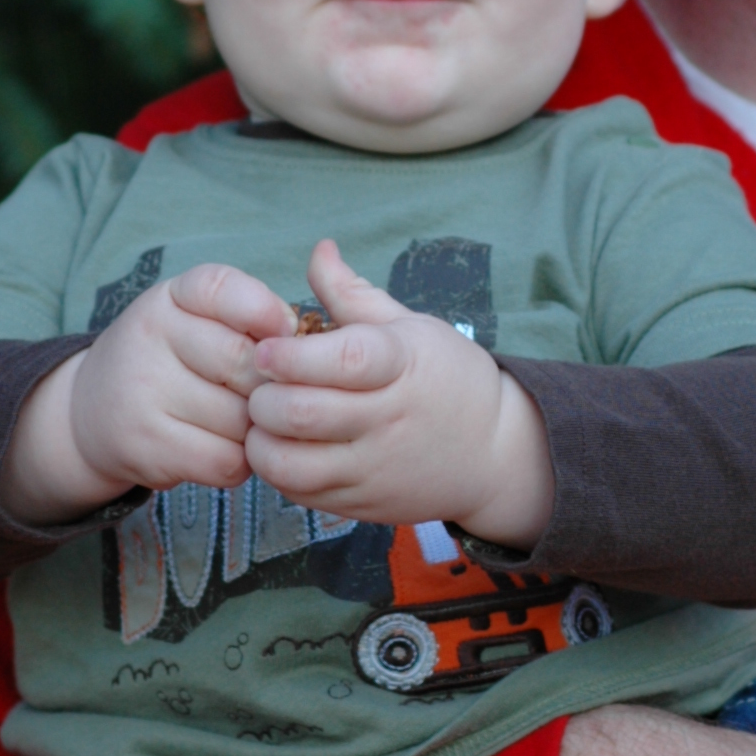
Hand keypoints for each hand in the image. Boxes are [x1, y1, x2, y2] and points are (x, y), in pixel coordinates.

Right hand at [0, 265, 296, 520]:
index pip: (224, 290)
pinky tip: (226, 449)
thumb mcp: (195, 319)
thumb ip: (249, 315)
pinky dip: (240, 462)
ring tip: (241, 423)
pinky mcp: (146, 446)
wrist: (91, 413)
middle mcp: (148, 337)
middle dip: (270, 385)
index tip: (285, 332)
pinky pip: (226, 461)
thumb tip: (302, 341)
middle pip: (245, 363)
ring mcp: (142, 393)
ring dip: (257, 430)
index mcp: (169, 298)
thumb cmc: (170, 361)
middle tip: (267, 393)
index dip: (266, 312)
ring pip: (241, 420)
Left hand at [244, 239, 554, 544]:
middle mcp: (389, 419)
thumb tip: (319, 249)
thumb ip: (354, 294)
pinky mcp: (363, 505)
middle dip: (264, 397)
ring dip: (262, 440)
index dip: (293, 355)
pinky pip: (301, 495)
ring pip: (293, 464)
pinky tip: (284, 448)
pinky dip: (278, 471)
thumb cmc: (449, 379)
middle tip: (259, 385)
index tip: (266, 349)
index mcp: (402, 364)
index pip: (344, 360)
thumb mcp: (412, 327)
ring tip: (264, 421)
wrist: (496, 454)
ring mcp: (375, 468)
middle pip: (304, 413)